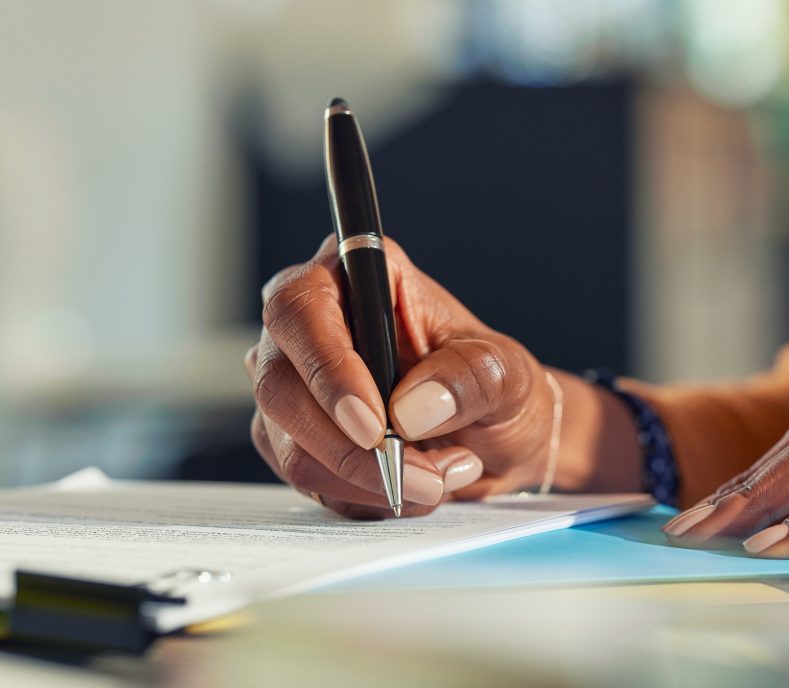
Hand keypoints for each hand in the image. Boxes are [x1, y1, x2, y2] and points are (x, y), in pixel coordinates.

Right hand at [246, 235, 563, 517]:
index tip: (373, 425)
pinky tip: (409, 486)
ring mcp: (293, 383)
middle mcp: (311, 325)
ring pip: (291, 444)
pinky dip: (363, 495)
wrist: (493, 438)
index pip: (302, 308)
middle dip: (353, 448)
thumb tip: (411, 409)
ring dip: (367, 479)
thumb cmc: (493, 387)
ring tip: (436, 477)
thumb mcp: (507, 373)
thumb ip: (469, 378)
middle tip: (422, 476)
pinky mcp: (291, 437)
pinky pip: (306, 478)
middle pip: (281, 385)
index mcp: (359, 277)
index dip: (327, 367)